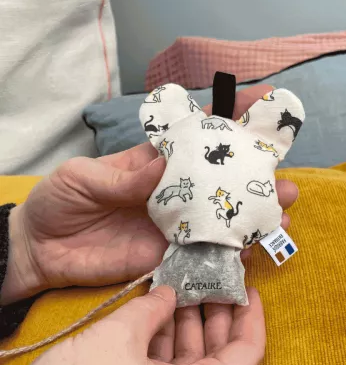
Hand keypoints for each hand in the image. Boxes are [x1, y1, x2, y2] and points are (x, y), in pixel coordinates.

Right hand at [0, 286, 265, 364]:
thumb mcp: (120, 336)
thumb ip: (151, 308)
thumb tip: (166, 291)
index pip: (248, 351)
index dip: (252, 315)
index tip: (248, 288)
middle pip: (221, 351)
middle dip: (215, 311)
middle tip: (210, 278)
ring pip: (192, 356)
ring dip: (186, 321)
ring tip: (181, 285)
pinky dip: (164, 336)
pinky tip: (155, 310)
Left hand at [1, 85, 297, 303]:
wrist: (42, 251)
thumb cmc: (59, 203)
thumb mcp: (84, 178)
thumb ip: (125, 176)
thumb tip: (165, 165)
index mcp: (151, 165)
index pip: (192, 139)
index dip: (223, 122)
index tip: (259, 107)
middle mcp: (170, 194)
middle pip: (217, 183)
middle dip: (252, 179)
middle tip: (284, 182)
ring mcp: (171, 227)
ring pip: (218, 219)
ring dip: (249, 218)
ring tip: (281, 216)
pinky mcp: (165, 257)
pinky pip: (201, 254)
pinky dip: (226, 252)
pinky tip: (251, 250)